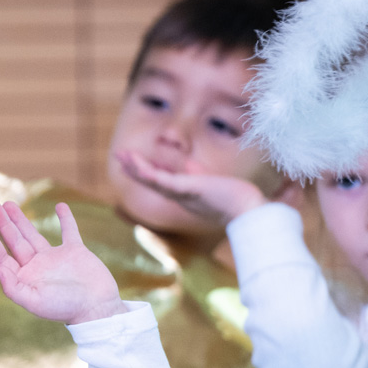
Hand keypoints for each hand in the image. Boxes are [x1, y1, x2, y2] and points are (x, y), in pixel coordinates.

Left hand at [0, 202, 126, 323]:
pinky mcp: (75, 251)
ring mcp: (55, 257)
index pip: (3, 258)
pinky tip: (60, 206)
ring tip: (9, 204)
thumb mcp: (35, 302)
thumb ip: (14, 288)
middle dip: (4, 224)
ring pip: (33, 234)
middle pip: (15, 241)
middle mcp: (37, 266)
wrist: (97, 308)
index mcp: (26, 278)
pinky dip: (66, 219)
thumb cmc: (65, 308)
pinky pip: (69, 231)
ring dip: (21, 220)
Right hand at [115, 151, 268, 226]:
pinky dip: (149, 173)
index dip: (144, 170)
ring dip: (136, 169)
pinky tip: (138, 165)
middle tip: (118, 156)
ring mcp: (183, 194)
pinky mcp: (190, 190)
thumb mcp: (211, 181)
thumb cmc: (234, 196)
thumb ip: (197, 173)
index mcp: (184, 193)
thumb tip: (189, 165)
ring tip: (122, 157)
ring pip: (153, 181)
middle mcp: (180, 196)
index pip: (159, 180)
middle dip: (134, 169)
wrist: (249, 210)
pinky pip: (165, 182)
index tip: (131, 160)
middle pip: (151, 181)